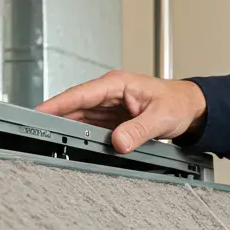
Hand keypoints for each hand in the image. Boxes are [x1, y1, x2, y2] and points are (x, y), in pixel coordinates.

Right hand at [36, 70, 207, 153]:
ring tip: (54, 142)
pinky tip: (75, 145)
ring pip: (81, 118)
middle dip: (56, 118)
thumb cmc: (178, 103)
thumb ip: (138, 130)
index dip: (57, 103)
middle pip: (75, 106)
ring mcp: (109, 107)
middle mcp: (109, 93)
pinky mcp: (112, 119)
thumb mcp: (160, 118)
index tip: (39, 112)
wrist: (191, 108)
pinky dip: (83, 137)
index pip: (80, 93)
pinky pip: (91, 128)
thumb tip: (118, 142)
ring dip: (69, 130)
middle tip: (39, 133)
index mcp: (117, 84)